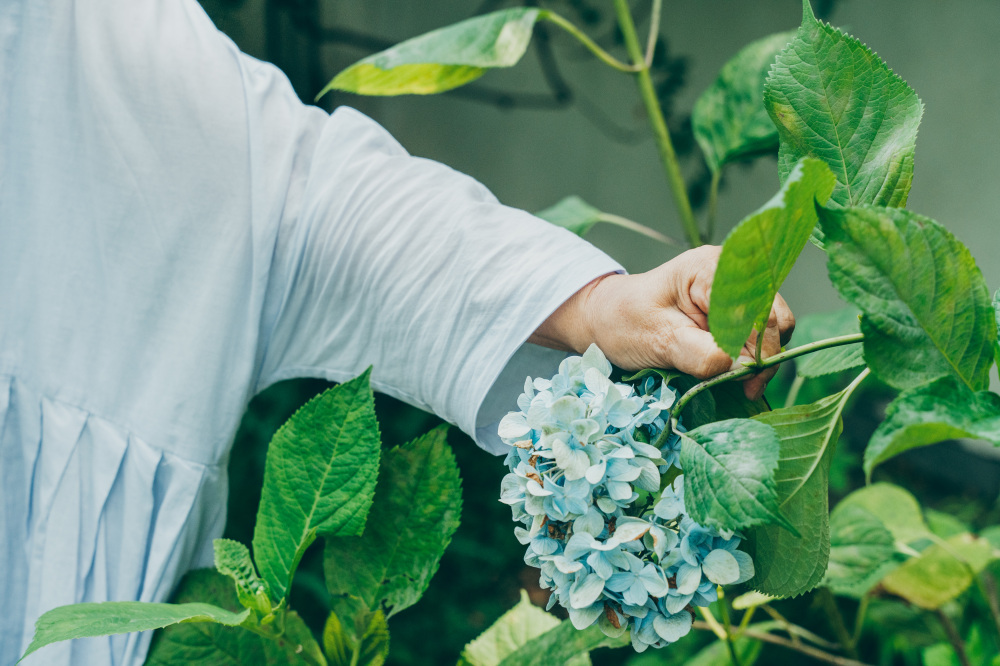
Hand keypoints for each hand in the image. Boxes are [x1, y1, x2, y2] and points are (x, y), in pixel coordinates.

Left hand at [529, 245, 794, 399]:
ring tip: (738, 383)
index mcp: (711, 267)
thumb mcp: (655, 338)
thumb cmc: (624, 321)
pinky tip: (734, 371)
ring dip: (760, 358)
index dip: (758, 349)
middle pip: (774, 317)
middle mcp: (732, 271)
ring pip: (775, 327)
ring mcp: (737, 288)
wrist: (608, 319)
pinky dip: (753, 355)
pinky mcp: (736, 307)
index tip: (746, 383)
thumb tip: (734, 367)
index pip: (756, 310)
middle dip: (763, 357)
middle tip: (745, 390)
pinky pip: (761, 333)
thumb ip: (696, 352)